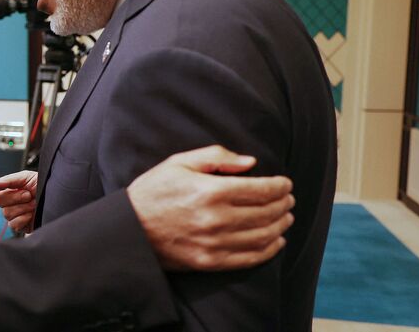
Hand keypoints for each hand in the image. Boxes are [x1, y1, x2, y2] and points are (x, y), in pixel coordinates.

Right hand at [0, 170, 37, 232]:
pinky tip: (31, 215)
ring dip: (22, 207)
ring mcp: (15, 214)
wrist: (58, 199)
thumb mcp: (27, 177)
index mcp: (10, 188)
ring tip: (33, 204)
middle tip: (28, 195)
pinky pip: (13, 224)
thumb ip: (8, 180)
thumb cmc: (43, 186)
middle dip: (14, 197)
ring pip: (6, 213)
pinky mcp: (20, 225)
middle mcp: (10, 201)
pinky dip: (23, 218)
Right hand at [128, 145, 293, 271]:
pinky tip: (276, 241)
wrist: (129, 229)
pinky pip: (250, 258)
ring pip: (262, 235)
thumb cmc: (153, 192)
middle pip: (266, 212)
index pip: (260, 189)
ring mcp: (214, 244)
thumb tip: (250, 162)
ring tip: (286, 217)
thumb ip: (216, 157)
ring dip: (281, 225)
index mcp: (210, 191)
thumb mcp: (178, 163)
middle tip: (289, 199)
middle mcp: (216, 219)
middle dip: (283, 204)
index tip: (286, 183)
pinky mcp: (210, 262)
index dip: (280, 186)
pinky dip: (269, 250)